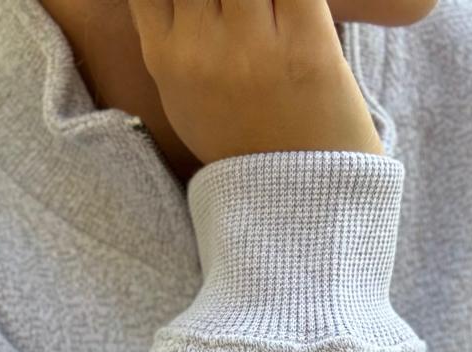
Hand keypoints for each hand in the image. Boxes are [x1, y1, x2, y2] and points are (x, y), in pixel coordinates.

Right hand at [124, 0, 384, 165]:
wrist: (301, 210)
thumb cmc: (248, 151)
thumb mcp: (186, 103)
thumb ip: (173, 40)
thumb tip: (171, 2)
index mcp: (165, 58)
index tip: (206, 3)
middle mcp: (199, 48)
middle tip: (242, 10)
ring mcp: (251, 46)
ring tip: (270, 14)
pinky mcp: (306, 44)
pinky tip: (299, 9)